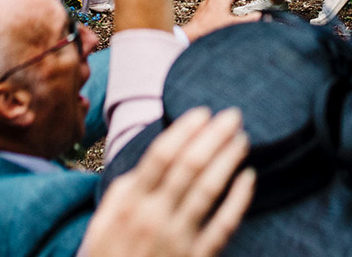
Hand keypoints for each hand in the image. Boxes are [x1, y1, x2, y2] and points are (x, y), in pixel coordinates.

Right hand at [77, 107, 252, 256]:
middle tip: (232, 115)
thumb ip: (126, 190)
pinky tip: (248, 178)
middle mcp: (153, 217)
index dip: (185, 130)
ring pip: (208, 190)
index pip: (161, 155)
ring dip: (228, 160)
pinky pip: (223, 226)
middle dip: (213, 136)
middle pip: (188, 166)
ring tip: (242, 139)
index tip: (203, 112)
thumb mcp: (103, 222)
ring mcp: (176, 239)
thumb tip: (154, 159)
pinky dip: (238, 200)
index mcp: (129, 204)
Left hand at [181, 0, 265, 41]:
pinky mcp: (205, 9)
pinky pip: (218, 0)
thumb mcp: (234, 24)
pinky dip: (227, 1)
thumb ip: (249, 20)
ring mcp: (209, 3)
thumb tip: (259, 16)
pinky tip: (228, 9)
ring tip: (242, 0)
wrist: (193, 36)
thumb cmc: (210, 30)